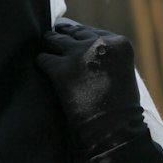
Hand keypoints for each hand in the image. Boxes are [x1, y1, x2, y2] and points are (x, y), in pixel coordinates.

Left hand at [36, 20, 144, 150]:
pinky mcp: (60, 69)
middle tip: (51, 40)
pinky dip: (40, 62)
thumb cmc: (119, 110)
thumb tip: (82, 47)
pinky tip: (40, 69)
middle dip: (61, 36)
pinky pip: (43, 58)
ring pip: (53, 39)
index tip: (68, 37)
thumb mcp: (122, 73)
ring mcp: (78, 54)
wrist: (112, 131)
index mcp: (118, 43)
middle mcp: (99, 43)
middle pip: (72, 31)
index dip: (78, 36)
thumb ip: (106, 57)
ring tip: (44, 52)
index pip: (91, 31)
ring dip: (48, 46)